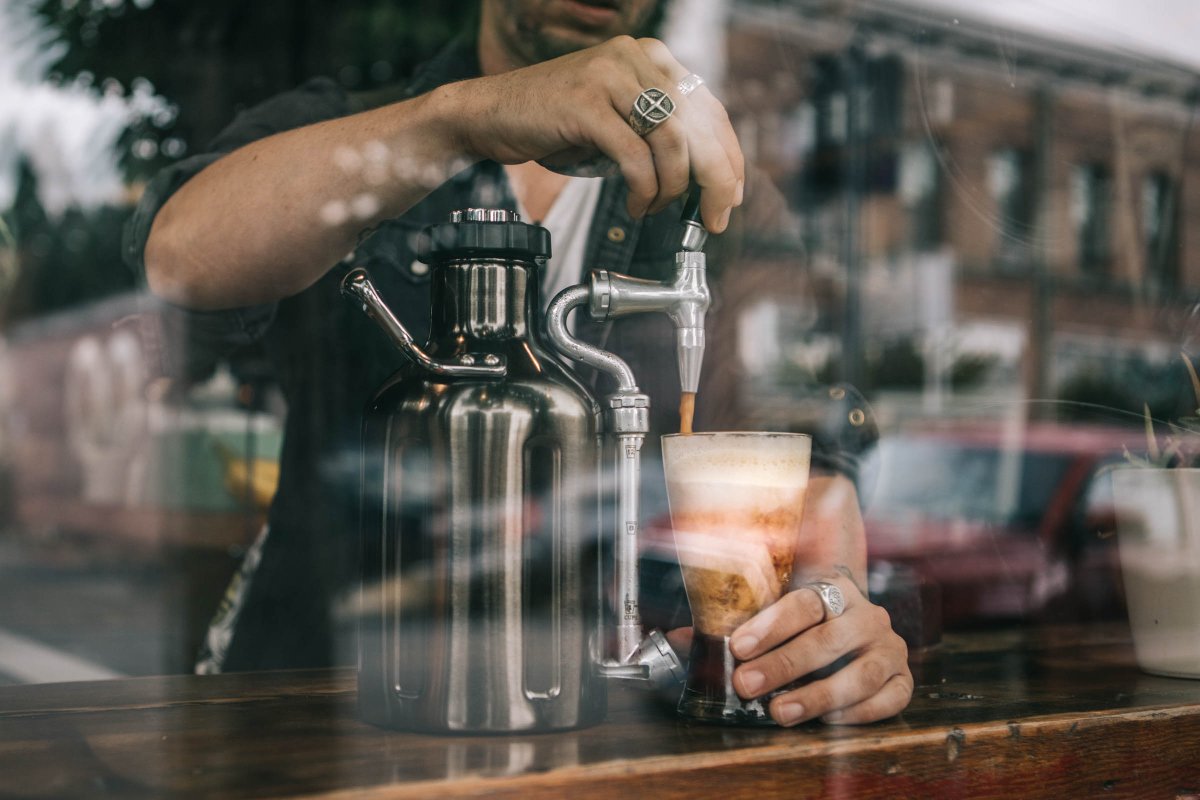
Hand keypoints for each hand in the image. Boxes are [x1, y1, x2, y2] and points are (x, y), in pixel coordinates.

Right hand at [448, 36, 743, 230]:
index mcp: (649, 57)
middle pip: (698, 125)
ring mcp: (609, 77)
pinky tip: (636, 204)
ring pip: (670, 141)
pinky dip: (643, 188)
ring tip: (657, 208)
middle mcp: (635, 57)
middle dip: (714, 179)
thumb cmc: (553, 122)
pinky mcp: (586, 103)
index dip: (727, 155)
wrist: (490, 114)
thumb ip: (658, 134)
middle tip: (714, 216)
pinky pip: (634, 156)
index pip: (708, 107)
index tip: (731, 194)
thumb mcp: (617, 120)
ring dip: (672, 188)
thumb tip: (705, 177)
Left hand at [728, 574, 912, 725]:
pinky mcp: (902, 678)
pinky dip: (859, 713)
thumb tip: (677, 638)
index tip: (738, 647)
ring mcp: (889, 647)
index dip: (770, 626)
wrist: (850, 621)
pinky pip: (889, 699)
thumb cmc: (802, 621)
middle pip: (826, 640)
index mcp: (834, 588)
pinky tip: (827, 721)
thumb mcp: (773, 609)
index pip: (804, 603)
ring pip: (859, 674)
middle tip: (746, 686)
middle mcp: (867, 615)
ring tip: (779, 712)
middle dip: (782, 666)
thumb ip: (733, 625)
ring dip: (817, 696)